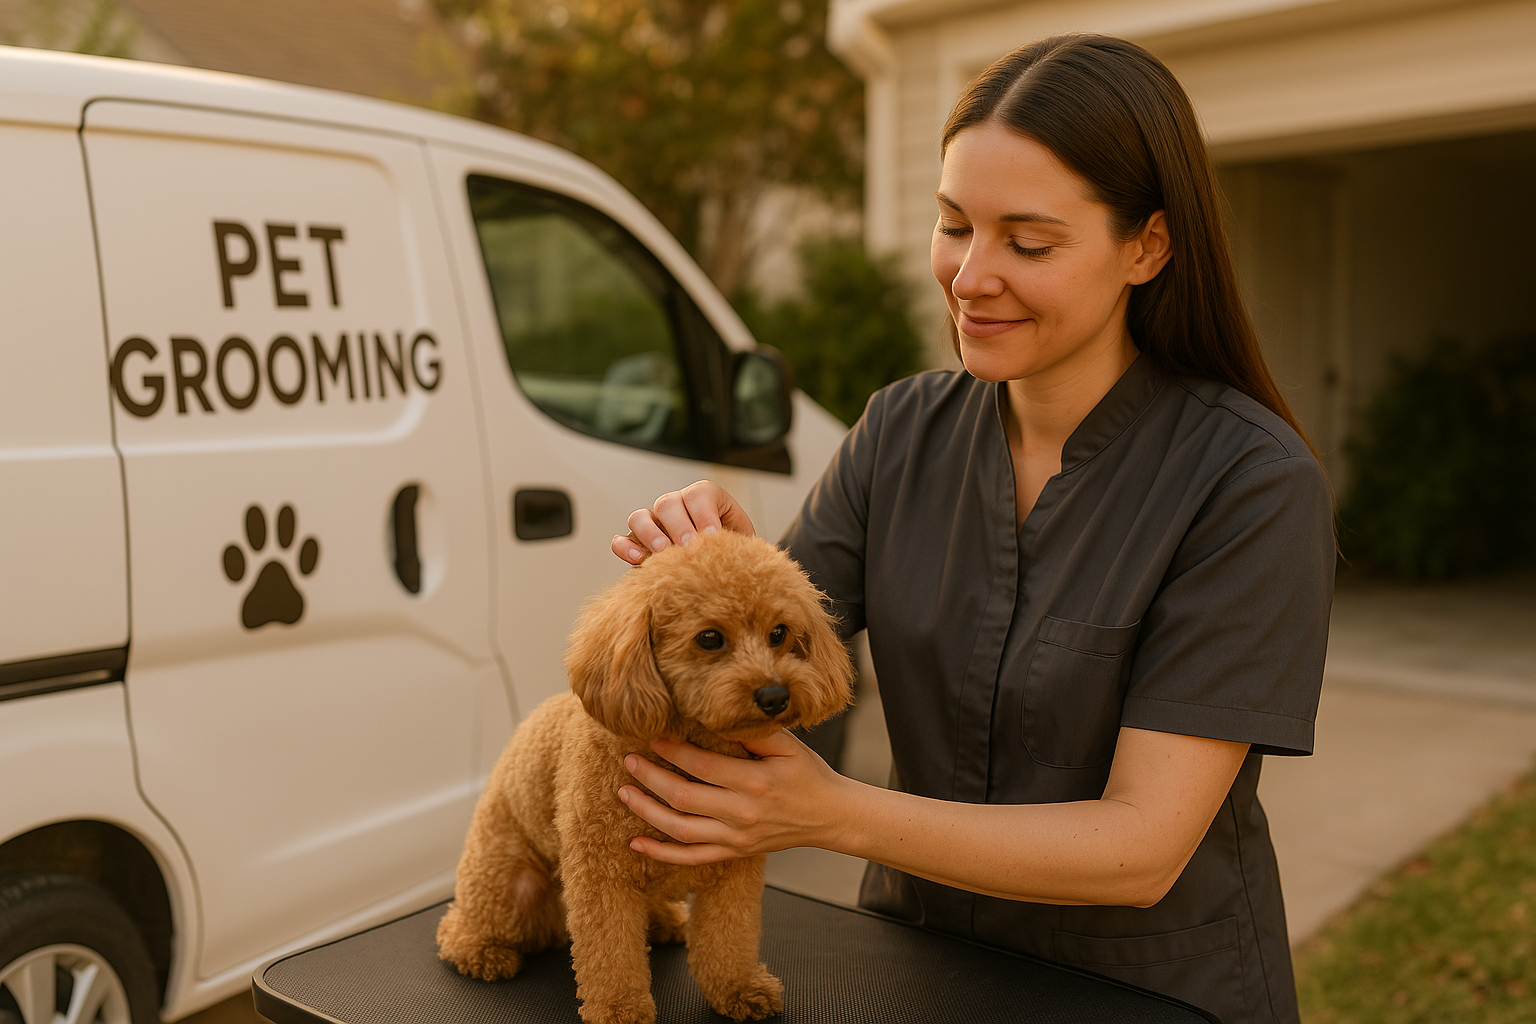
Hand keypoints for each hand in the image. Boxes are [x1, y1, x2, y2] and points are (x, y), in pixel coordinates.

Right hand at [611, 481, 755, 565]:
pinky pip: (623, 540)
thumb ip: (737, 542)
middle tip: (689, 547)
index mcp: (704, 499)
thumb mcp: (742, 543)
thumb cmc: (732, 553)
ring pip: (640, 516)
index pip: (699, 494)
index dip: (704, 514)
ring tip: (663, 552)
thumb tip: (734, 550)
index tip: (713, 536)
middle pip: (668, 503)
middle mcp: (676, 506)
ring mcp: (654, 523)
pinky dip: (625, 547)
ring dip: (650, 534)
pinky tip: (637, 560)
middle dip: (679, 526)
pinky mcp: (638, 544)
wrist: (721, 570)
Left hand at [618, 731, 847, 864]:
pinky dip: (661, 854)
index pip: (702, 764)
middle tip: (630, 760)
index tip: (653, 737)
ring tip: (625, 792)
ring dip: (646, 811)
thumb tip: (719, 715)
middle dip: (650, 777)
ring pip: (679, 829)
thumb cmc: (808, 775)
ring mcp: (736, 837)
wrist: (830, 816)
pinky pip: (691, 858)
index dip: (673, 750)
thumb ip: (753, 732)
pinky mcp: (734, 853)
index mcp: (754, 782)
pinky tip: (636, 844)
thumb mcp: (788, 746)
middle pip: (683, 796)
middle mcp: (741, 813)